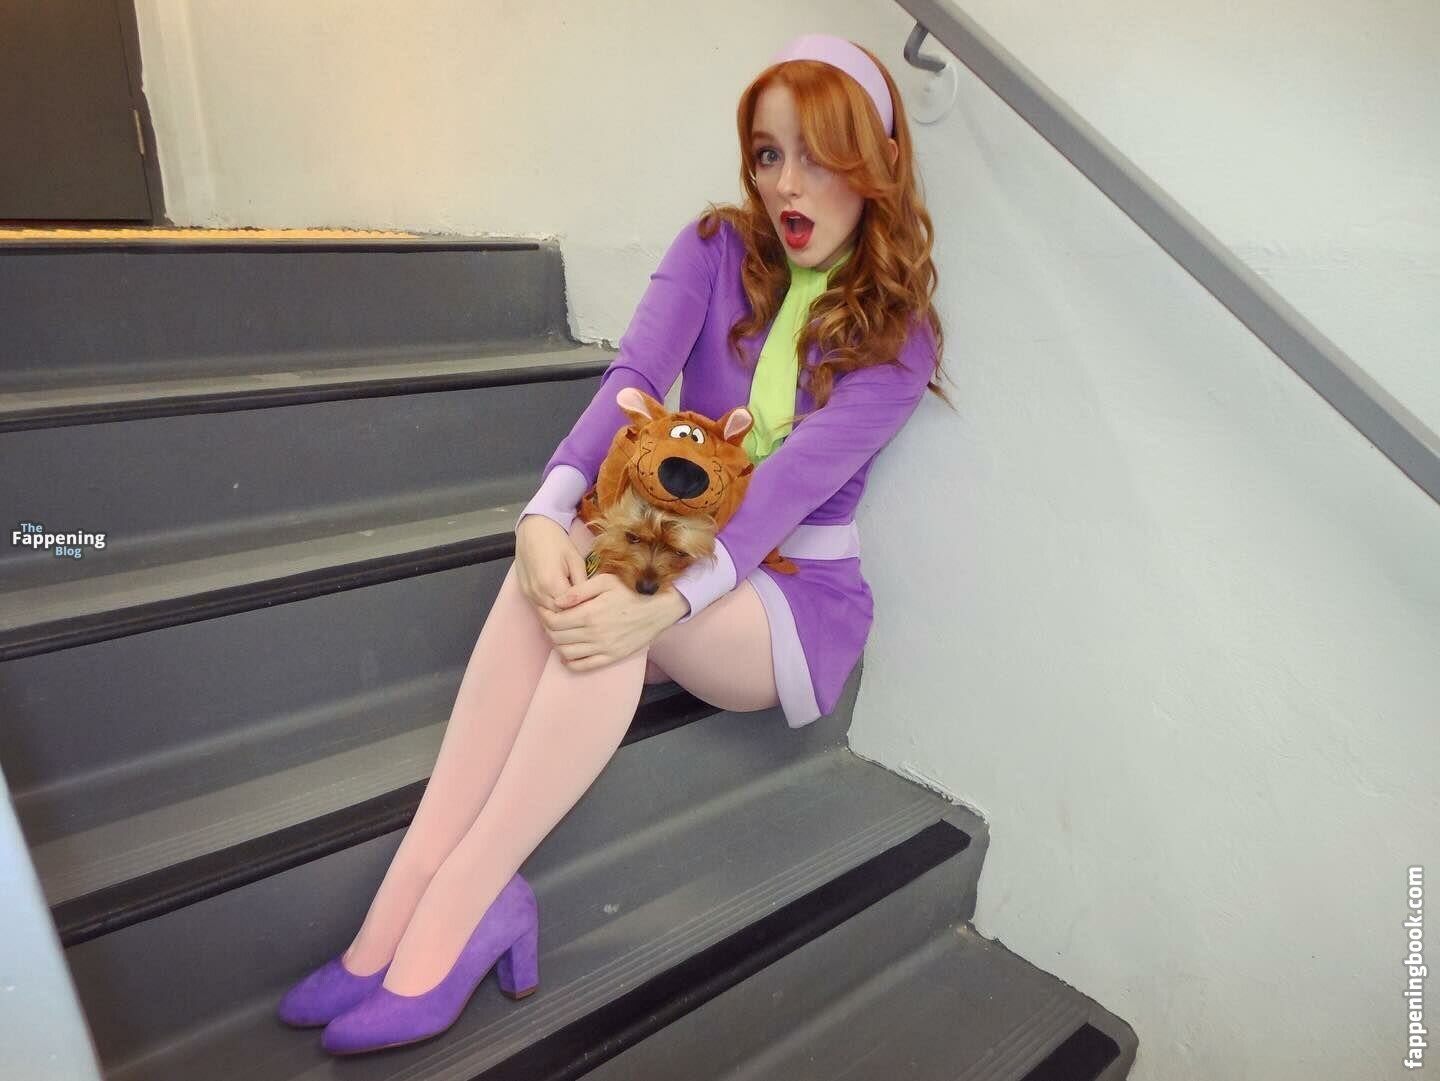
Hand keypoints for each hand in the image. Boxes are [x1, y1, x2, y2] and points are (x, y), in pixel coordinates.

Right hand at [514, 514, 588, 613]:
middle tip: (586, 611)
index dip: (581, 611)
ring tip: (575, 608)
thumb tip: (590, 600)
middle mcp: (537, 591)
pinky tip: (561, 604)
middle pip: (557, 616)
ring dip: (560, 613)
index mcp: (551, 583)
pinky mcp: (525, 591)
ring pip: (546, 615)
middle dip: (571, 615)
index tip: (592, 609)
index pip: (569, 610)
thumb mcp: (576, 560)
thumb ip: (582, 583)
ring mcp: (529, 593)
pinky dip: (550, 609)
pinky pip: (539, 607)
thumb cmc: (557, 541)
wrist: (534, 528)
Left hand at [538, 573, 680, 670]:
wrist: (659, 609)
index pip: (554, 621)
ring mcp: (603, 648)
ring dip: (557, 644)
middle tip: (549, 619)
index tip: (543, 609)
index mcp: (589, 614)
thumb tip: (557, 601)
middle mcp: (594, 634)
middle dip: (548, 628)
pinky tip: (568, 654)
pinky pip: (583, 666)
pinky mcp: (611, 657)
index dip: (544, 615)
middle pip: (557, 637)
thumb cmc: (631, 591)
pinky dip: (570, 662)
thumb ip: (579, 590)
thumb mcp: (606, 581)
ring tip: (558, 633)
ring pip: (566, 652)